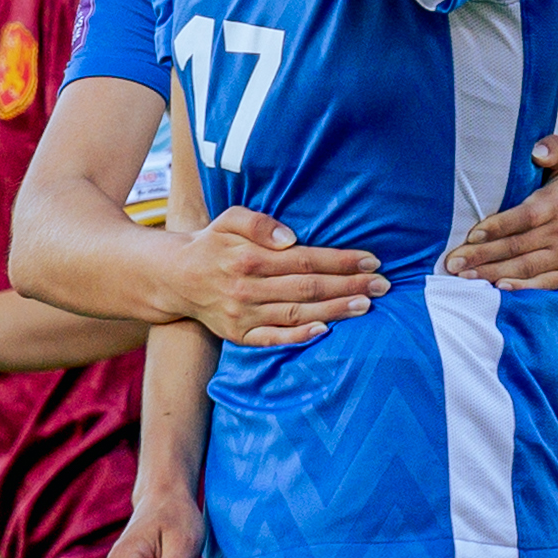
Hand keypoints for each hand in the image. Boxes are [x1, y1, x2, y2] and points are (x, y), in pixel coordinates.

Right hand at [171, 208, 385, 346]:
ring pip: (297, 314)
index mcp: (249, 258)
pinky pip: (274, 339)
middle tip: (382, 285)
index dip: (341, 261)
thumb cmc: (212, 243)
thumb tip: (288, 237)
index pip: (306, 260)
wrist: (175, 277)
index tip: (371, 260)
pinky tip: (325, 330)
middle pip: (309, 288)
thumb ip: (257, 222)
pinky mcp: (239, 335)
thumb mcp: (228, 219)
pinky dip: (300, 336)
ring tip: (366, 305)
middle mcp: (248, 289)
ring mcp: (244, 315)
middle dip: (349, 286)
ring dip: (336, 310)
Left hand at [441, 136, 557, 291]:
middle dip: (481, 256)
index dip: (495, 227)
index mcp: (553, 206)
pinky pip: (542, 283)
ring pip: (523, 267)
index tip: (470, 235)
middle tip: (452, 263)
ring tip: (464, 278)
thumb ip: (553, 150)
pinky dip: (522, 288)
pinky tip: (499, 289)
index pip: (520, 218)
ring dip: (492, 274)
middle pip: (515, 246)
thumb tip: (536, 149)